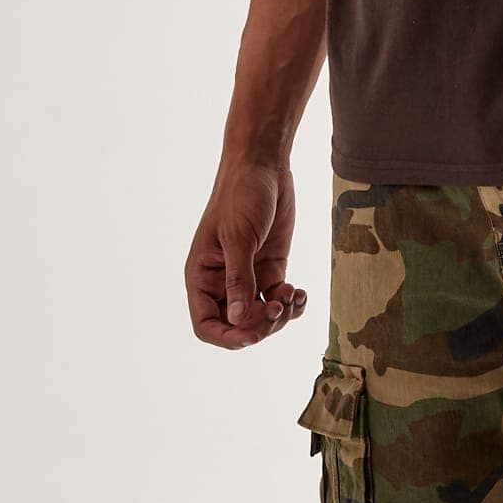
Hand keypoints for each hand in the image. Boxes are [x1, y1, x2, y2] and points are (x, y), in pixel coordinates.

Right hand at [185, 158, 307, 348]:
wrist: (263, 166)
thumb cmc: (240, 195)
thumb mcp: (238, 238)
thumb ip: (239, 280)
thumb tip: (239, 321)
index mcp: (202, 276)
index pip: (206, 324)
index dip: (227, 337)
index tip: (253, 335)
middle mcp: (222, 281)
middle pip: (238, 325)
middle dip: (261, 324)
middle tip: (279, 306)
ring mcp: (248, 276)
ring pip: (261, 316)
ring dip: (279, 316)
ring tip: (293, 295)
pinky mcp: (271, 269)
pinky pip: (278, 301)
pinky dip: (291, 304)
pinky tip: (300, 293)